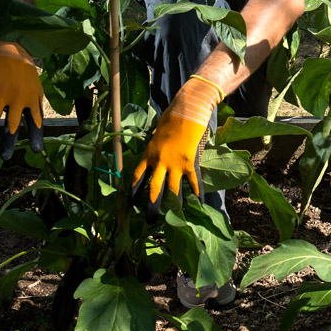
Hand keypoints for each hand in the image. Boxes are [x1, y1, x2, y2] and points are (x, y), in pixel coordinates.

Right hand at [0, 41, 44, 159]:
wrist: (13, 51)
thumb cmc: (27, 74)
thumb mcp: (37, 90)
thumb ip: (36, 107)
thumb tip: (37, 126)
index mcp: (32, 99)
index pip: (35, 122)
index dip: (35, 136)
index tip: (35, 150)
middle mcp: (18, 98)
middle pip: (12, 124)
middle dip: (8, 141)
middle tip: (5, 156)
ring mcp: (2, 93)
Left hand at [131, 74, 223, 221]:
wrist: (187, 110)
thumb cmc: (171, 117)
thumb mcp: (157, 132)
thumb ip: (155, 146)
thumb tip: (156, 152)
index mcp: (148, 154)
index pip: (137, 177)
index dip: (134, 191)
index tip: (130, 202)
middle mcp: (159, 162)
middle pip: (153, 189)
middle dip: (150, 206)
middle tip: (149, 221)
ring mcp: (175, 164)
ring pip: (172, 190)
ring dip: (173, 206)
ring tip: (173, 219)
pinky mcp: (190, 162)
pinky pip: (193, 182)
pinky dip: (196, 193)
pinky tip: (199, 204)